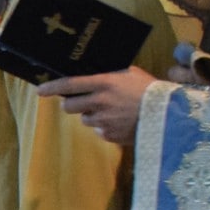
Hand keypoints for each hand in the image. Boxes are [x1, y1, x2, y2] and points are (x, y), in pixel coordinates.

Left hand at [36, 68, 162, 147]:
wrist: (169, 114)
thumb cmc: (150, 89)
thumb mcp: (130, 74)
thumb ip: (109, 75)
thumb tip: (89, 76)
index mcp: (104, 83)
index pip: (70, 84)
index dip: (52, 88)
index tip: (39, 90)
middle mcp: (100, 102)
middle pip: (69, 107)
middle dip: (72, 104)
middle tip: (83, 101)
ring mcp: (104, 121)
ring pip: (85, 120)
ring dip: (93, 116)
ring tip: (113, 111)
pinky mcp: (109, 136)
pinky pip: (100, 132)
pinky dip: (106, 127)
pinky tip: (121, 121)